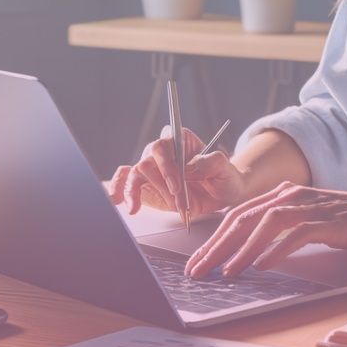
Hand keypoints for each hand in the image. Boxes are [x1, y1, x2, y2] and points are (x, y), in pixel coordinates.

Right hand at [109, 126, 249, 223]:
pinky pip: (126, 183)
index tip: (177, 185)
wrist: (221, 194)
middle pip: (147, 161)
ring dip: (145, 193)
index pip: (163, 144)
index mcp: (180, 140)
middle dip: (163, 185)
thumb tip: (189, 167)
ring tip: (148, 207)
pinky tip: (127, 206)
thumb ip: (210, 162)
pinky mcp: (146, 186)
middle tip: (180, 201)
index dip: (166, 165)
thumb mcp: (225, 168)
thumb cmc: (223, 176)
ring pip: (134, 173)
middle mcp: (163, 152)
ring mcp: (153, 169)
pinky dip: (122, 192)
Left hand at [185, 182, 346, 279]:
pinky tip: (262, 267)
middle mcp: (294, 195)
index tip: (198, 264)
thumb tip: (252, 254)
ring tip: (226, 274)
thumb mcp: (312, 223)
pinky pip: (296, 233)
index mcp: (285, 195)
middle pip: (243, 218)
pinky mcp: (331, 220)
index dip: (214, 240)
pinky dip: (276, 250)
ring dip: (242, 250)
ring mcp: (312, 206)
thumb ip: (284, 231)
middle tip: (197, 272)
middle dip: (217, 247)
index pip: (238, 216)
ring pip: (265, 223)